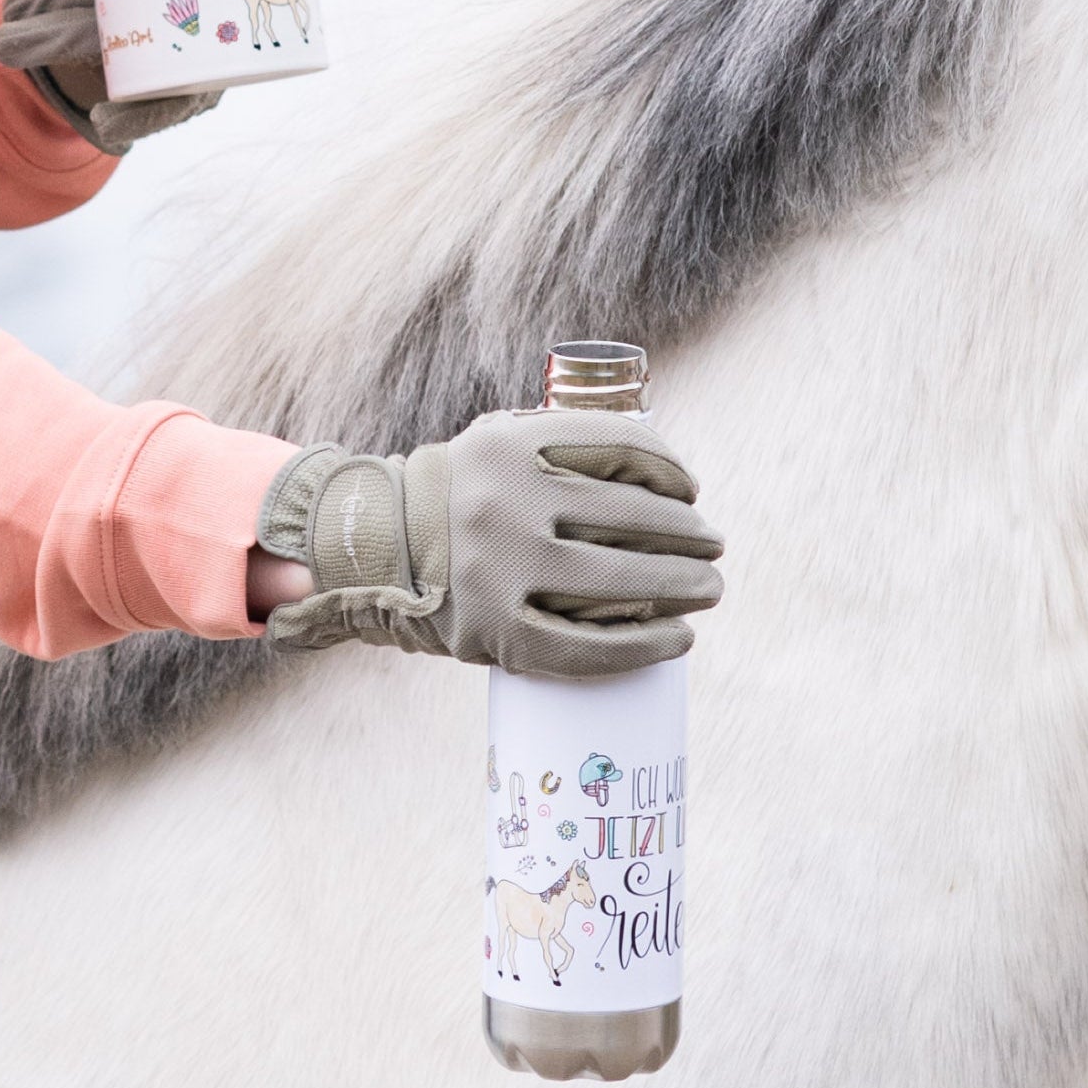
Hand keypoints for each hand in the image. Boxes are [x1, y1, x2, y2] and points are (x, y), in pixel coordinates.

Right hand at [253, 404, 722, 676]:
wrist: (373, 548)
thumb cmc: (460, 493)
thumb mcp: (501, 441)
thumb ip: (566, 440)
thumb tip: (660, 464)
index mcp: (512, 445)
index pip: (620, 447)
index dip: (670, 471)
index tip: (691, 492)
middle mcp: (507, 503)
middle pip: (631, 517)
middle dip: (688, 535)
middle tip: (714, 547)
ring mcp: (501, 571)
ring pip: (618, 581)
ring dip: (680, 588)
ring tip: (708, 590)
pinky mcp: (497, 633)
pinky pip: (587, 647)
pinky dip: (643, 647)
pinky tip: (677, 641)